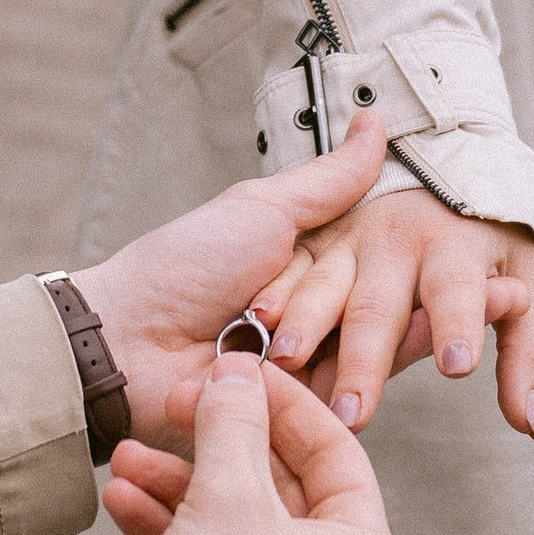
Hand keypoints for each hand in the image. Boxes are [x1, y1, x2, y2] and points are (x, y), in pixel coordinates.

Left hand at [76, 121, 389, 450]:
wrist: (128, 342)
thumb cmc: (184, 267)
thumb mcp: (260, 211)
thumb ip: (328, 182)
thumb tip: (375, 124)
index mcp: (316, 260)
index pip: (377, 256)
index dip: (388, 249)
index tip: (405, 238)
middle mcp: (321, 310)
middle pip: (370, 307)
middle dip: (332, 305)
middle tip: (267, 306)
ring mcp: (312, 361)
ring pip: (359, 354)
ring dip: (333, 345)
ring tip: (289, 343)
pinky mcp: (300, 409)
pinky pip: (338, 400)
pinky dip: (335, 389)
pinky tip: (341, 389)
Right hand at [113, 350, 404, 534]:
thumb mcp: (226, 501)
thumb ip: (232, 426)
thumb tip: (237, 371)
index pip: (333, 449)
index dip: (280, 402)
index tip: (233, 370)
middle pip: (278, 486)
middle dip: (214, 444)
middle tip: (171, 407)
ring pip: (236, 524)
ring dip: (180, 485)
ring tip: (124, 458)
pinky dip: (171, 531)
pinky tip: (121, 503)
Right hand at [253, 186, 533, 440]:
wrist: (440, 156)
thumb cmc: (485, 238)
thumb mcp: (526, 279)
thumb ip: (527, 352)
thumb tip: (527, 424)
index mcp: (454, 251)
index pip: (457, 293)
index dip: (457, 324)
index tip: (457, 366)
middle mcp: (397, 244)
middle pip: (378, 307)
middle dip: (364, 360)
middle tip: (354, 414)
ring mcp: (347, 240)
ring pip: (322, 285)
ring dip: (303, 324)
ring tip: (289, 363)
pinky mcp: (311, 239)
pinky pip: (285, 270)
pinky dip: (267, 296)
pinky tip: (252, 324)